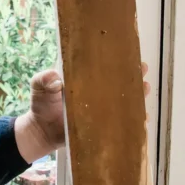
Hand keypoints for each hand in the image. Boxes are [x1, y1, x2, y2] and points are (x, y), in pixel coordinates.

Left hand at [14, 64, 151, 163]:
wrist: (41, 132)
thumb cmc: (41, 105)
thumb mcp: (38, 86)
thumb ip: (43, 79)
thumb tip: (55, 78)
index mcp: (83, 78)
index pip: (101, 64)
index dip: (115, 58)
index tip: (128, 52)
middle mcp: (95, 91)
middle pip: (118, 80)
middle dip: (132, 74)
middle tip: (143, 68)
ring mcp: (100, 107)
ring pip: (123, 99)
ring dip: (136, 94)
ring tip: (146, 88)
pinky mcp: (101, 124)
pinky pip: (119, 121)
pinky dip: (132, 119)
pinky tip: (142, 117)